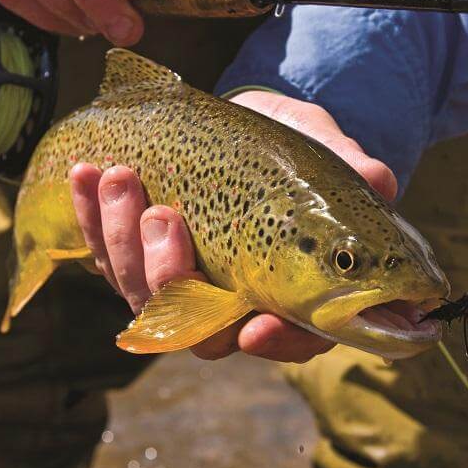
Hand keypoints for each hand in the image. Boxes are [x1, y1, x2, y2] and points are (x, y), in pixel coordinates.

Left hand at [69, 91, 397, 361]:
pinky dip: (90, 217)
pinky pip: (107, 256)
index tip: (255, 327)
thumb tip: (381, 182)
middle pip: (198, 330)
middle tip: (163, 216)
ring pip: (143, 296)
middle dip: (169, 277)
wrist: (248, 124)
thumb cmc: (297, 146)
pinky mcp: (141, 256)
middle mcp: (232, 301)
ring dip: (121, 241)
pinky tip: (87, 174)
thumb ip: (352, 168)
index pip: (289, 339)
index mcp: (291, 292)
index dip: (274, 343)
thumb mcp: (327, 148)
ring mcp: (183, 282)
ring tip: (121, 178)